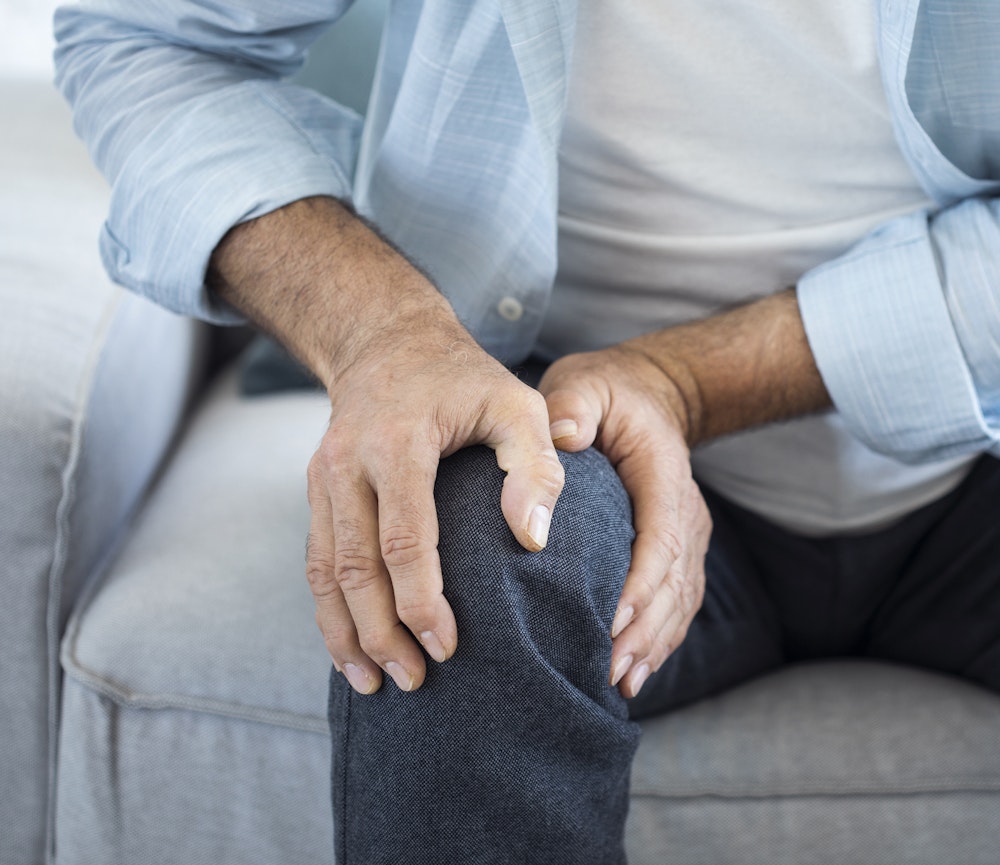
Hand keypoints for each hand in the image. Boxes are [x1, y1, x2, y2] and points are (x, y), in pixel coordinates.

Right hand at [208, 197, 564, 695]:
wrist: (389, 343)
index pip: (403, 538)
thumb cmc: (465, 380)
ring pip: (323, 571)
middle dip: (380, 633)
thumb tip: (532, 539)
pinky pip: (315, 559)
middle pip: (354, 567)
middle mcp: (347, 462)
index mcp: (397, 442)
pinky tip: (348, 646)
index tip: (447, 647)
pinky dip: (328, 609)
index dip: (422, 601)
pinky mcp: (317, 490)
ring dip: (345, 632)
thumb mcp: (517, 404)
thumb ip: (534, 465)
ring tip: (373, 682)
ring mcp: (323, 477)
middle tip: (414, 681)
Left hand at [538, 346, 711, 698]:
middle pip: (674, 581)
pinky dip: (658, 638)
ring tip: (620, 681)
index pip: (660, 537)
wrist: (647, 398)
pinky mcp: (676, 551)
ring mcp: (686, 535)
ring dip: (653, 643)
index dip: (640, 584)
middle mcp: (685, 511)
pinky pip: (676, 602)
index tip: (611, 622)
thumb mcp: (585, 384)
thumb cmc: (606, 394)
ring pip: (680, 600)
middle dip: (645, 630)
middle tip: (609, 669)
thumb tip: (563, 436)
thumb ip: (575, 405)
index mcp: (664, 475)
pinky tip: (634, 671)